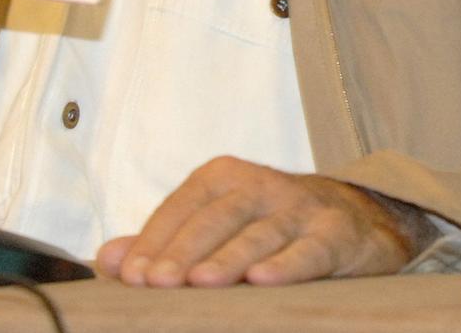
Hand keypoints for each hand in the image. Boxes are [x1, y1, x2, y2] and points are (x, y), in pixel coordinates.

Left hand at [95, 157, 435, 286]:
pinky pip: (310, 248)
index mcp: (225, 178)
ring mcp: (300, 207)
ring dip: (229, 257)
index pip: (182, 206)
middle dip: (184, 249)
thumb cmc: (268, 226)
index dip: (154, 240)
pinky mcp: (335, 232)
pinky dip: (287, 264)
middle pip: (218, 215)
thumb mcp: (215, 226)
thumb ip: (163, 242)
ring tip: (201, 282)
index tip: (130, 276)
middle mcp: (262, 185)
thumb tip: (107, 258)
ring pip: (261, 232)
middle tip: (156, 282)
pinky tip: (262, 280)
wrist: (353, 218)